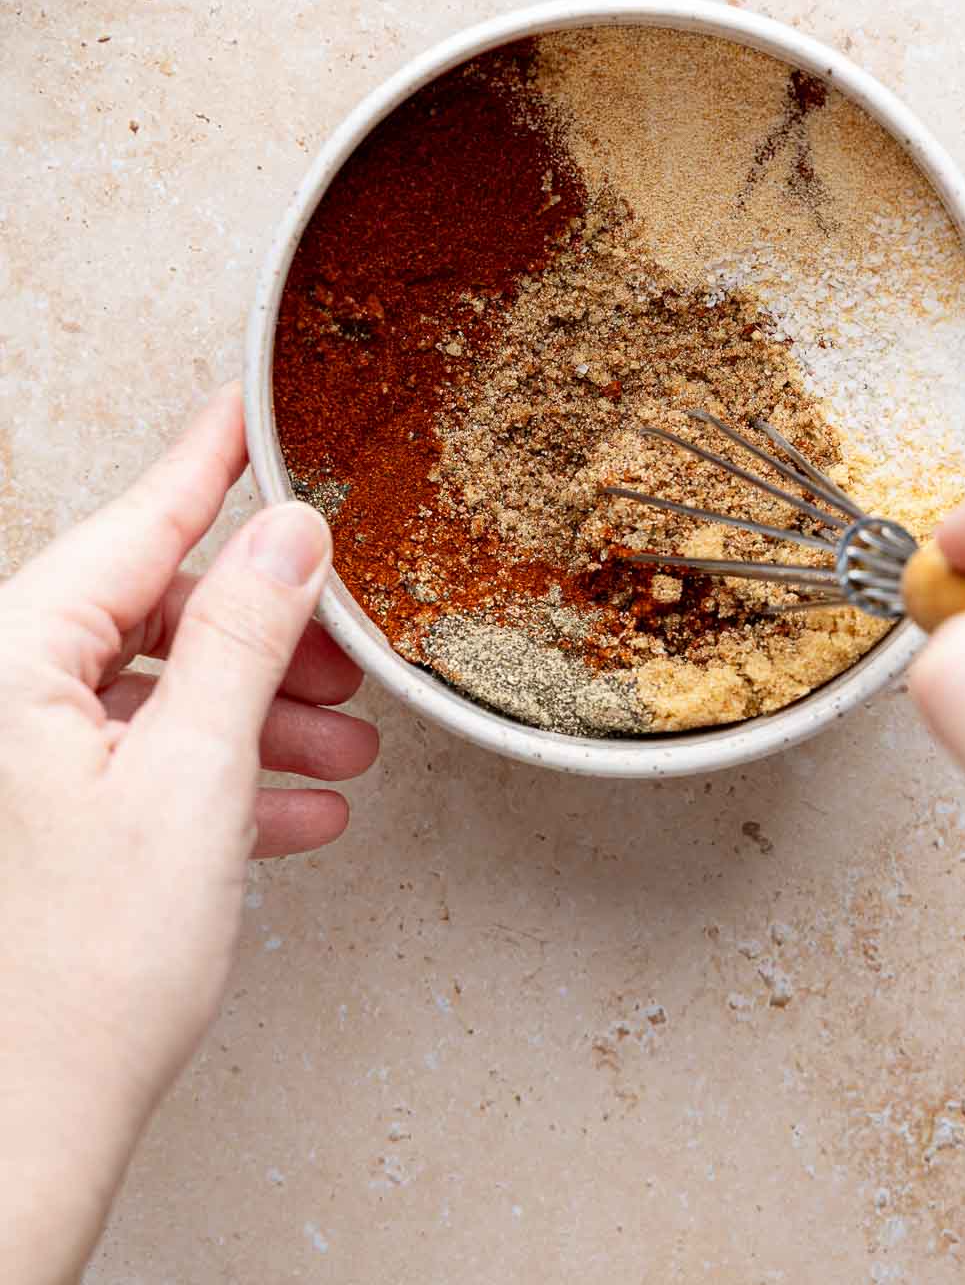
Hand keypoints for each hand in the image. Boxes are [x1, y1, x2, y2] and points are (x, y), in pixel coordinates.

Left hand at [0, 384, 377, 1284]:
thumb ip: (242, 639)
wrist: (23, 1136)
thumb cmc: (79, 977)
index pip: (134, 523)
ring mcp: (25, 759)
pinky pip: (150, 761)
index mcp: (11, 662)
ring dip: (261, 712)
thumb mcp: (191, 779)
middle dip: (265, 631)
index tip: (251, 409)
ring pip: (161, 689)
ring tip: (346, 745)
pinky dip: (229, 776)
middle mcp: (5, 696)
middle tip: (348, 641)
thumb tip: (289, 535)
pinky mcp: (49, 819)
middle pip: (155, 610)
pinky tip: (301, 809)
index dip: (209, 462)